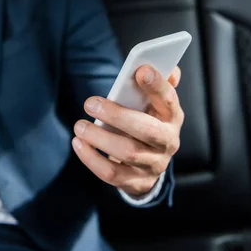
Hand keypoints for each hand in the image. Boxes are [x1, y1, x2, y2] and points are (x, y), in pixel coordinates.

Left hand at [72, 65, 183, 196]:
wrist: (149, 164)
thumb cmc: (146, 122)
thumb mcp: (154, 105)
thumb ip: (158, 85)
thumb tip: (170, 68)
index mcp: (172, 117)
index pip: (168, 99)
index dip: (156, 85)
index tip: (140, 70)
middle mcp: (168, 142)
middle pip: (147, 129)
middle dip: (117, 115)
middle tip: (90, 103)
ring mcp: (154, 164)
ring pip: (127, 153)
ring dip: (99, 138)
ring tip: (80, 126)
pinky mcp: (137, 182)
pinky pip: (112, 173)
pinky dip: (91, 159)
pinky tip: (78, 143)